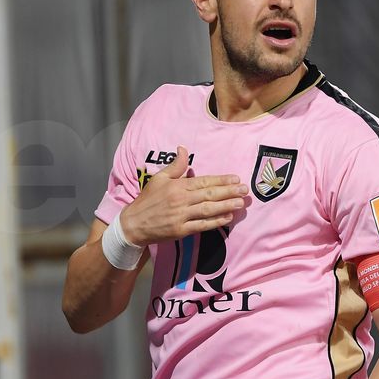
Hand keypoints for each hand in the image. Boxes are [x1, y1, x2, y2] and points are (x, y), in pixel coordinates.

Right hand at [119, 146, 248, 246]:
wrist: (133, 224)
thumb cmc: (147, 200)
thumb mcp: (159, 178)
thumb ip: (175, 165)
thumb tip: (183, 148)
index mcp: (177, 186)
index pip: (204, 181)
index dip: (221, 180)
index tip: (235, 178)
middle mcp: (181, 200)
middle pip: (209, 195)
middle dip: (229, 192)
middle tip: (245, 190)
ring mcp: (181, 216)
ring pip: (208, 210)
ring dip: (226, 206)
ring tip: (240, 203)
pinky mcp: (181, 230)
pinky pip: (202, 225)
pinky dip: (215, 222)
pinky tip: (227, 218)